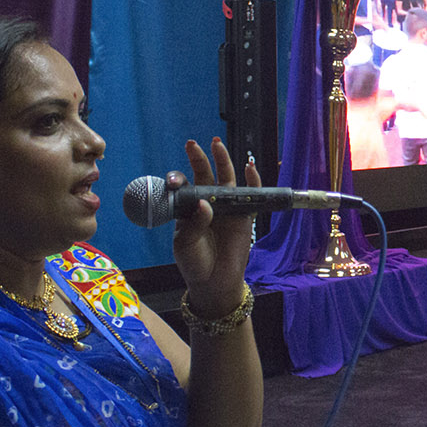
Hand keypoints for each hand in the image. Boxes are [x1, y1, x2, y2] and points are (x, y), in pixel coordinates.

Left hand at [171, 137, 260, 316]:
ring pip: (226, 179)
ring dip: (223, 161)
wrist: (215, 282)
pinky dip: (252, 180)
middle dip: (199, 159)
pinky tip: (249, 166)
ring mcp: (226, 208)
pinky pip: (250, 194)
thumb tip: (205, 204)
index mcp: (187, 210)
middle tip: (193, 144)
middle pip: (204, 176)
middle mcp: (206, 204)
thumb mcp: (186, 243)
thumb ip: (195, 224)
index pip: (182, 188)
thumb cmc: (195, 262)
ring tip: (217, 144)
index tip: (173, 181)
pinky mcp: (244, 215)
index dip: (178, 180)